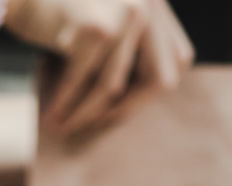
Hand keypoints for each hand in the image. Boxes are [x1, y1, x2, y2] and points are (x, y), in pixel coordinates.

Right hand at [6, 0, 193, 134]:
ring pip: (116, 88)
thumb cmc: (53, 10)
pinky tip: (52, 117)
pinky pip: (85, 83)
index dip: (150, 91)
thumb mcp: (105, 21)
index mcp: (156, 0)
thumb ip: (128, 48)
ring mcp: (125, 14)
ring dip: (87, 115)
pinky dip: (66, 105)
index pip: (178, 60)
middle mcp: (148, 4)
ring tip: (64, 128)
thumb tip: (132, 104)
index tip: (120, 107)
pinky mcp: (95, 29)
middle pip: (160, 79)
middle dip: (127, 111)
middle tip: (98, 125)